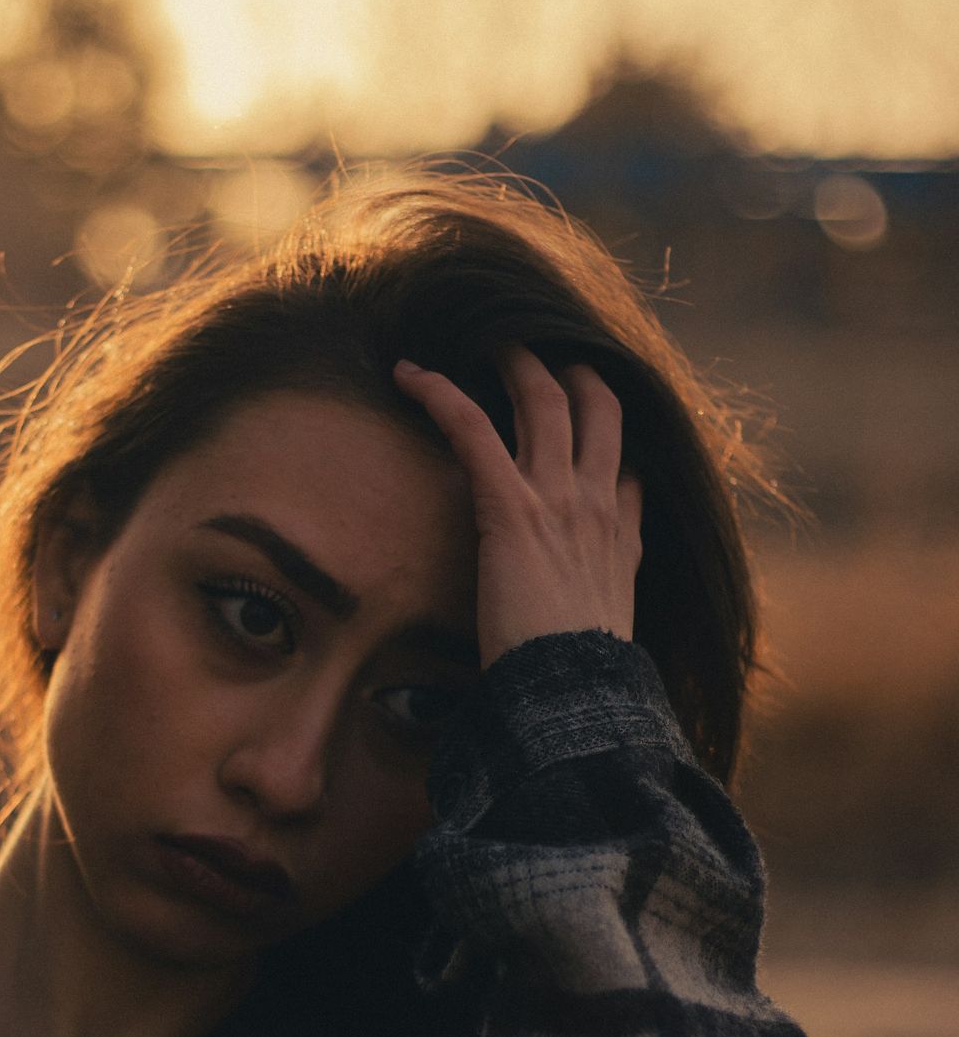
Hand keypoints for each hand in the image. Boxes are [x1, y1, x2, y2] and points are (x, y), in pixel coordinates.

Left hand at [393, 349, 641, 668]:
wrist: (572, 697)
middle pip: (597, 410)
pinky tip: (410, 375)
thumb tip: (586, 622)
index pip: (626, 468)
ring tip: (486, 339)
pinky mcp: (512, 507)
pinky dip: (441, 394)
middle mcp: (599, 506)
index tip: (585, 421)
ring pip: (545, 399)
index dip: (607, 437)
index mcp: (621, 540)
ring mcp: (560, 500)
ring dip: (514, 361)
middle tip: (534, 351)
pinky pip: (474, 429)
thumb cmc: (577, 684)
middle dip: (568, 370)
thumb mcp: (605, 641)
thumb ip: (597, 614)